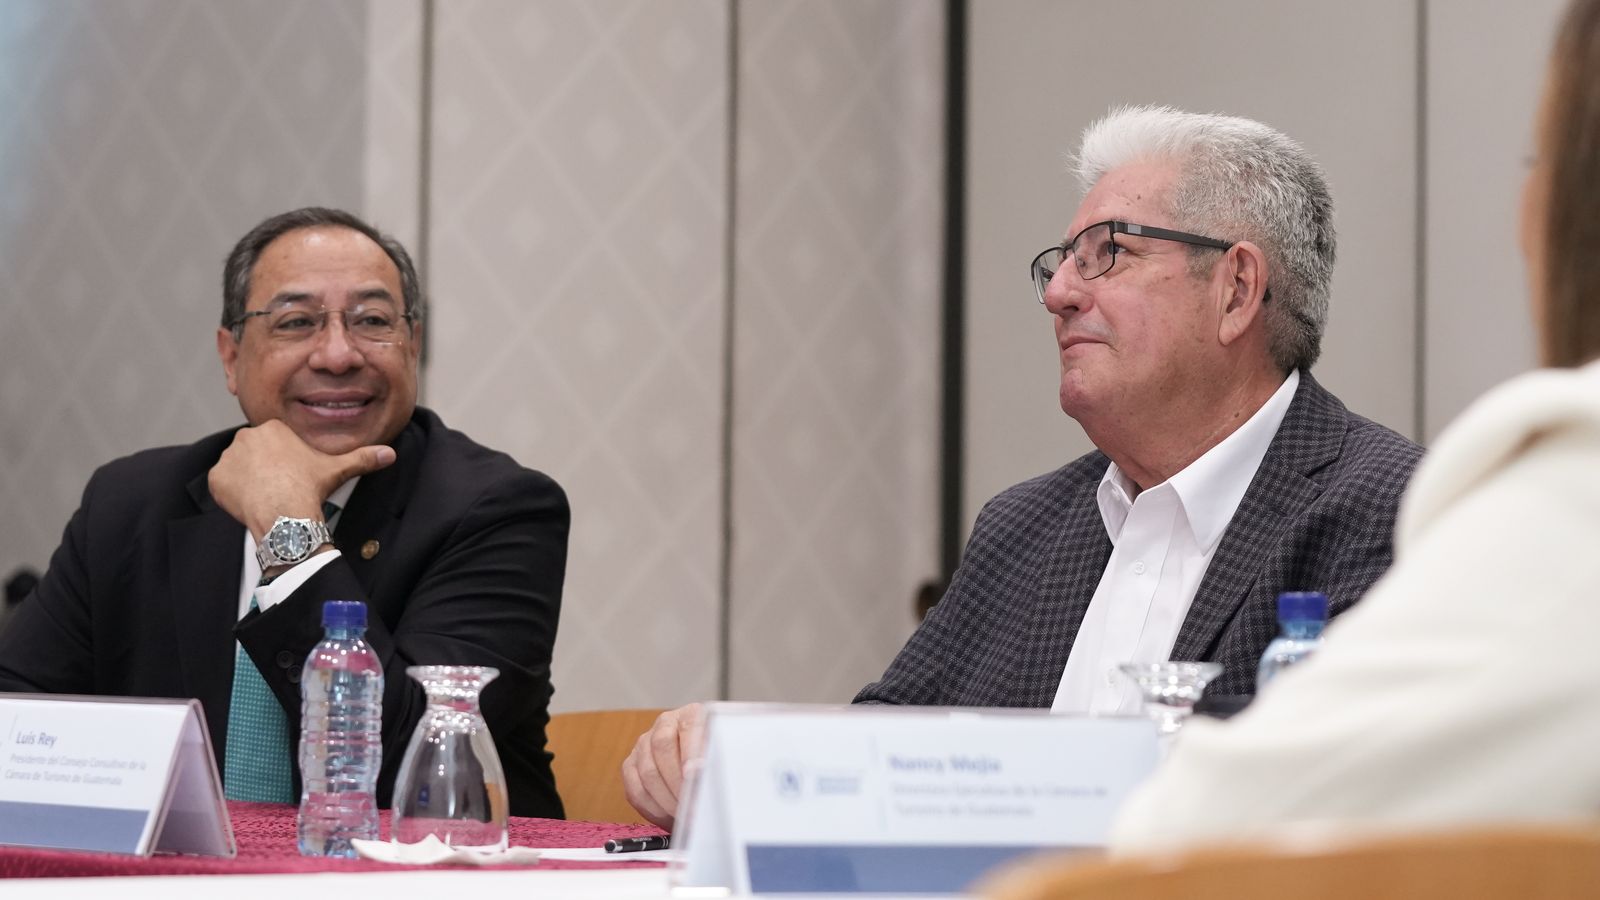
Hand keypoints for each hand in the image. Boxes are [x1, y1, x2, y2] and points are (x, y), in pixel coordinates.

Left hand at [208, 419, 396, 539]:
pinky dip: (232, 494)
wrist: (286, 515)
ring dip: (247, 480)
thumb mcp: (338, 469)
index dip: (283, 462)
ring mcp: (228, 458)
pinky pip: (222, 484)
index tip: (291, 476)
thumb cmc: (310, 488)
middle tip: (279, 487)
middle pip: (253, 453)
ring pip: (237, 468)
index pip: (274, 443)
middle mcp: (246, 437)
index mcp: (273, 428)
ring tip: (266, 496)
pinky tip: (251, 503)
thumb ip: (363, 458)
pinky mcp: (216, 478)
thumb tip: (391, 454)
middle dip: (263, 469)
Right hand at [621, 703, 705, 830]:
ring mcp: (644, 744)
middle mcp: (665, 724)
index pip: (689, 728)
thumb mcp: (724, 757)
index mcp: (691, 714)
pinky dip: (653, 807)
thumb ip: (716, 762)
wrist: (703, 771)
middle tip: (692, 805)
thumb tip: (703, 774)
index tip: (696, 775)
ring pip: (647, 772)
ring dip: (667, 799)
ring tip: (685, 814)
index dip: (691, 753)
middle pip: (662, 747)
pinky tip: (669, 814)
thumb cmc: (716, 762)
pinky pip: (635, 790)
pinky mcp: (631, 766)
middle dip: (677, 782)